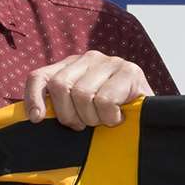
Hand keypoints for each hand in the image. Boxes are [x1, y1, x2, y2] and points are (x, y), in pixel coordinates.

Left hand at [25, 51, 153, 128]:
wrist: (150, 119)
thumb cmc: (110, 117)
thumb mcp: (79, 111)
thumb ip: (59, 107)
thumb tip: (35, 117)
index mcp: (70, 66)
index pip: (40, 76)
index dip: (34, 97)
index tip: (37, 119)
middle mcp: (88, 58)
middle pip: (59, 86)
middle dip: (70, 115)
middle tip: (85, 126)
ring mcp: (110, 62)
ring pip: (82, 94)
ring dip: (93, 117)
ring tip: (104, 120)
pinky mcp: (130, 71)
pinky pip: (105, 99)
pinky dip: (109, 116)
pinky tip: (119, 117)